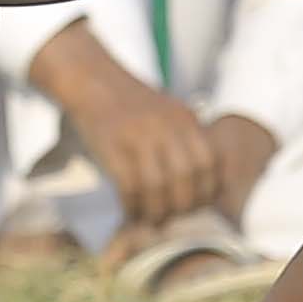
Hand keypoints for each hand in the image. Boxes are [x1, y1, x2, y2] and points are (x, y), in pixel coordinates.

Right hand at [61, 72, 222, 225]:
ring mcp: (139, 135)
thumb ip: (186, 138)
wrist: (93, 81)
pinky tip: (131, 212)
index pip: (209, 162)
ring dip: (156, 210)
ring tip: (152, 220)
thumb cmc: (132, 103)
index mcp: (184, 118)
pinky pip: (129, 186)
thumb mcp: (169, 111)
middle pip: (186, 177)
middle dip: (182, 205)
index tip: (197, 205)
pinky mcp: (113, 146)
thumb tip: (201, 183)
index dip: (207, 190)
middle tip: (174, 218)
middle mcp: (166, 126)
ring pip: (157, 186)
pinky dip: (132, 205)